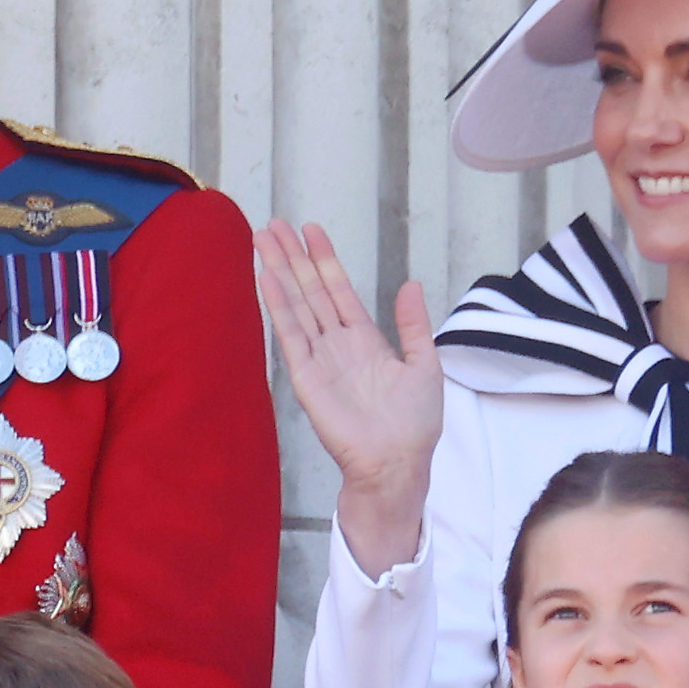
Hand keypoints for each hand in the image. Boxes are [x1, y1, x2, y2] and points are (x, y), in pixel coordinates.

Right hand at [254, 220, 445, 571]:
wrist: (398, 464)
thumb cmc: (414, 426)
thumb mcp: (425, 366)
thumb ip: (413, 325)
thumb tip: (410, 284)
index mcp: (365, 340)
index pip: (339, 290)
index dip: (325, 260)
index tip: (311, 230)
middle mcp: (338, 345)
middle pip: (310, 290)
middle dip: (294, 256)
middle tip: (275, 224)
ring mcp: (320, 359)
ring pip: (296, 305)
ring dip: (280, 271)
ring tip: (264, 238)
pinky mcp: (306, 378)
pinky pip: (290, 335)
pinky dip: (278, 306)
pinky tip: (267, 278)